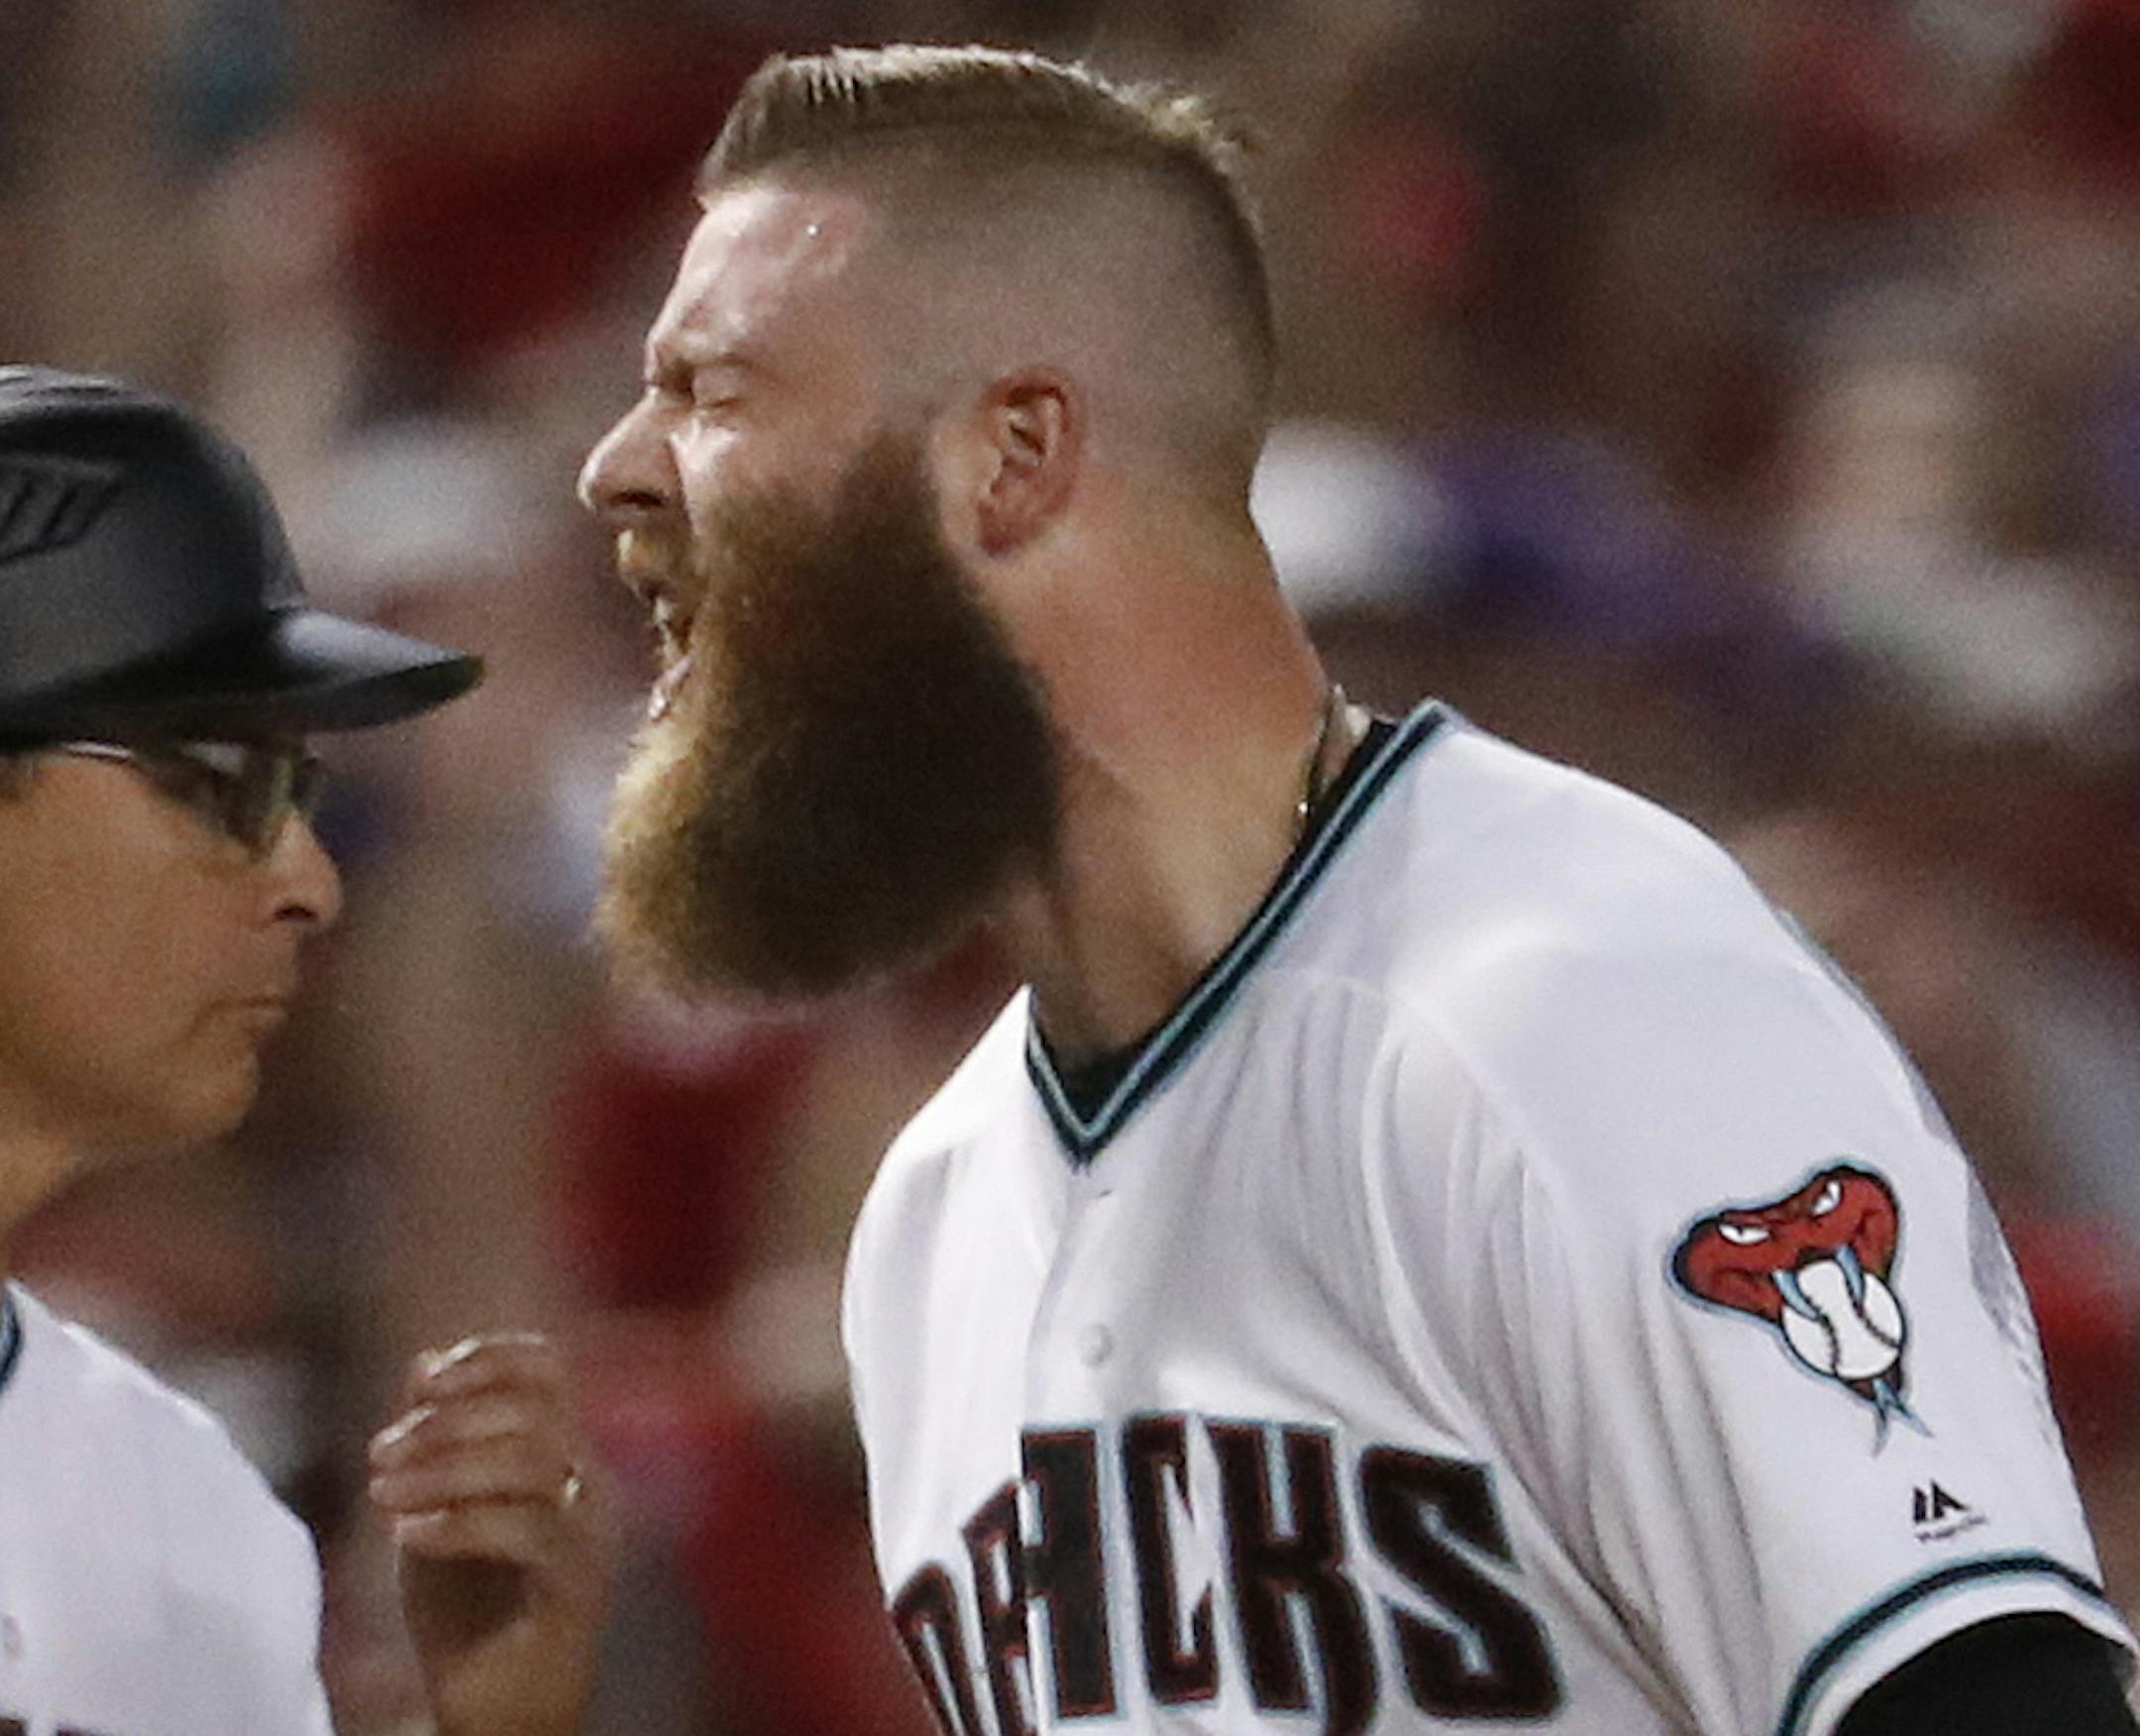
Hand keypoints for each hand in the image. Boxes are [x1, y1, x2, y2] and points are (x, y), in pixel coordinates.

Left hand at [370, 1333, 612, 1735]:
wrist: (497, 1712)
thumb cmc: (467, 1612)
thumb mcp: (437, 1509)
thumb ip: (436, 1440)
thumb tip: (423, 1359)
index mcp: (565, 1455)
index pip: (549, 1370)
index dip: (489, 1358)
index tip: (423, 1383)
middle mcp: (591, 1485)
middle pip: (534, 1411)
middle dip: (447, 1421)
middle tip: (378, 1455)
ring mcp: (593, 1536)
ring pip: (534, 1463)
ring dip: (445, 1469)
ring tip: (381, 1494)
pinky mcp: (580, 1587)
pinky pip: (528, 1531)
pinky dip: (459, 1523)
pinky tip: (407, 1535)